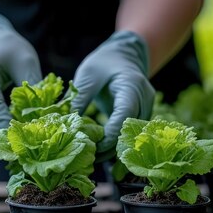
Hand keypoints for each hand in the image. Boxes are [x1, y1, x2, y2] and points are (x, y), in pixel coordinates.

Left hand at [72, 31, 154, 161]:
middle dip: (110, 147)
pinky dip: (118, 143)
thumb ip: (79, 99)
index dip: (109, 136)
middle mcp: (144, 99)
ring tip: (92, 158)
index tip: (91, 147)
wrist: (124, 54)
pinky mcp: (142, 115)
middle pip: (130, 131)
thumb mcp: (87, 76)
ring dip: (114, 148)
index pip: (124, 116)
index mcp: (132, 86)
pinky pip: (131, 134)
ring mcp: (147, 108)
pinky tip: (101, 152)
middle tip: (88, 158)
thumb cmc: (104, 62)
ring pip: (133, 136)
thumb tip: (66, 124)